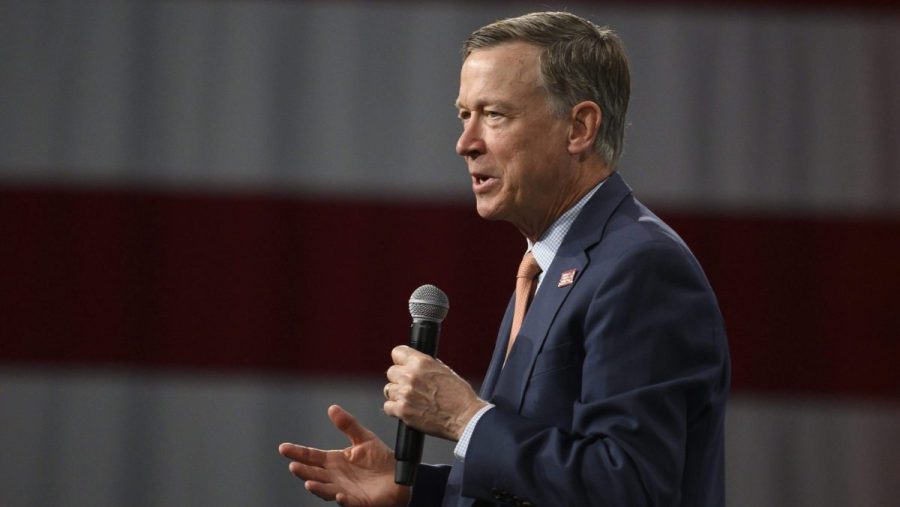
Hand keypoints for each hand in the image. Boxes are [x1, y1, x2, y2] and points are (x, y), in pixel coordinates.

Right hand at [278, 405, 409, 506]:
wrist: (399, 477)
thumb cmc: (380, 459)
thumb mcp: (364, 438)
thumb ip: (348, 425)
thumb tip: (331, 408)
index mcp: (335, 461)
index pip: (312, 457)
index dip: (298, 452)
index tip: (283, 447)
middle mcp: (336, 477)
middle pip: (314, 474)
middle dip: (303, 471)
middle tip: (293, 465)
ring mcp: (345, 491)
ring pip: (326, 491)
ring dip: (318, 488)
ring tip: (309, 483)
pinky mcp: (359, 502)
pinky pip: (349, 503)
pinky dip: (343, 500)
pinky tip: (339, 495)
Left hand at [383, 345, 487, 440]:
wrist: (464, 417)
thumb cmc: (459, 396)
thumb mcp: (445, 371)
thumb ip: (426, 366)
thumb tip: (415, 364)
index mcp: (421, 363)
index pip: (397, 352)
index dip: (400, 360)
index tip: (402, 365)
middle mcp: (411, 376)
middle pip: (391, 372)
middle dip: (399, 379)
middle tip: (410, 387)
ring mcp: (405, 393)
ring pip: (389, 390)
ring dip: (397, 395)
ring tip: (412, 400)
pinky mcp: (402, 410)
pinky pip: (388, 407)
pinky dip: (395, 410)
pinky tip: (407, 410)